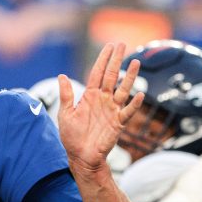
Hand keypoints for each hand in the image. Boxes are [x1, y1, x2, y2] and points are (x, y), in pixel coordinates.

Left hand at [57, 43, 143, 173]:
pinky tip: (140, 94)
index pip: (97, 73)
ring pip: (122, 90)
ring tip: (136, 62)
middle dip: (117, 60)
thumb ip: (66, 95)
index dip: (103, 59)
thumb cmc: (72, 137)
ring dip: (129, 77)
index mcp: (89, 96)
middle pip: (111, 76)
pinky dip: (134, 104)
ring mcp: (112, 110)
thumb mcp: (65, 114)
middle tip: (123, 44)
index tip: (109, 46)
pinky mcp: (118, 123)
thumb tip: (61, 76)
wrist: (81, 156)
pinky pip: (128, 112)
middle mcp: (102, 100)